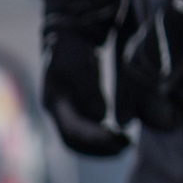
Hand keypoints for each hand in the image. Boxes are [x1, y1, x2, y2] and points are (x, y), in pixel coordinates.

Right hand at [41, 34, 129, 157]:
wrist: (65, 34)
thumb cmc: (70, 46)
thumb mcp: (77, 63)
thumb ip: (88, 89)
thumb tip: (100, 116)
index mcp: (54, 102)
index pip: (74, 132)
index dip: (97, 141)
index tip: (122, 140)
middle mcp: (57, 112)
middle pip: (75, 142)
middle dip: (101, 148)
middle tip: (127, 145)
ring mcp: (65, 111)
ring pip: (81, 140)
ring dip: (103, 146)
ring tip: (127, 142)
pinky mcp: (76, 108)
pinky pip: (88, 130)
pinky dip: (104, 136)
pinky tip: (122, 133)